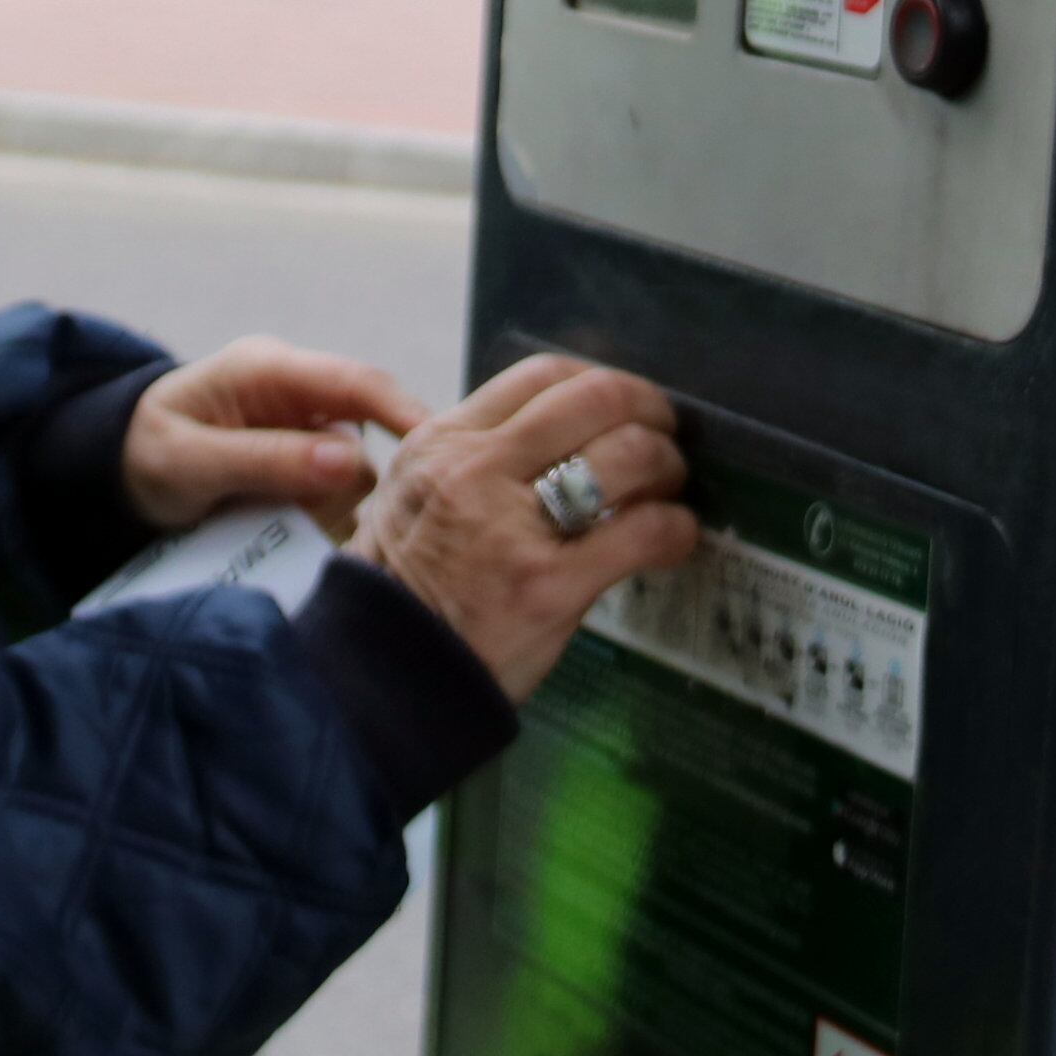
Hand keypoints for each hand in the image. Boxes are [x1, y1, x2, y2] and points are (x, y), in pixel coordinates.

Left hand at [119, 337, 430, 539]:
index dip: (404, 414)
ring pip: (355, 475)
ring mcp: (304, 431)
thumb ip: (265, 460)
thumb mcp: (188, 461)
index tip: (443, 451)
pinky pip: (336, 496)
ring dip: (325, 509)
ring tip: (272, 526)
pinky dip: (319, 520)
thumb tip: (350, 464)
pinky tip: (286, 532)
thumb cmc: (142, 453)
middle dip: (348, 483)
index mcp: (269, 370)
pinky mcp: (304, 466)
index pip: (357, 383)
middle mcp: (299, 395)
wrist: (115, 468)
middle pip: (366, 437)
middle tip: (316, 521)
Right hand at [349, 356, 696, 701]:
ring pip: (629, 454)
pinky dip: (675, 529)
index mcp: (442, 443)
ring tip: (669, 491)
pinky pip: (643, 532)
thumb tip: (557, 438)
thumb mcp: (411, 498)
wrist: (380, 679)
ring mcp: (512, 526)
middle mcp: (474, 469)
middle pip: (596, 399)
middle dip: (649, 412)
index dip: (601, 383)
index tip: (624, 406)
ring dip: (667, 467)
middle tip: (664, 441)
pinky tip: (674, 541)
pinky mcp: (548, 585)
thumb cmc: (402, 593)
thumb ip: (473, 460)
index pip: (541, 376)